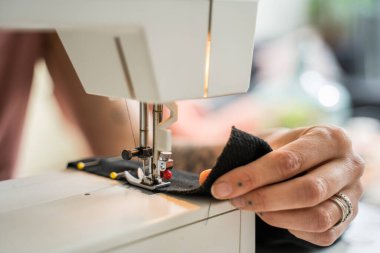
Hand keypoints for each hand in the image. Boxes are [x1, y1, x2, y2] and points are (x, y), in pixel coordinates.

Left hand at [211, 125, 363, 245]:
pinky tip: (277, 215)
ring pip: (317, 215)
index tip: (221, 186)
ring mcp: (352, 194)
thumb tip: (210, 177)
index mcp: (328, 138)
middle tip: (235, 200)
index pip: (288, 161)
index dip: (251, 176)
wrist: (314, 157)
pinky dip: (293, 227)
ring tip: (255, 207)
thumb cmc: (292, 148)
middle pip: (307, 190)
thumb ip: (241, 157)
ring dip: (277, 215)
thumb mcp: (270, 142)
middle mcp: (348, 164)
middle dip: (264, 198)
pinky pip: (322, 232)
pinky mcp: (348, 217)